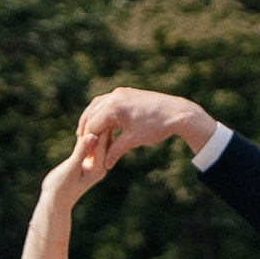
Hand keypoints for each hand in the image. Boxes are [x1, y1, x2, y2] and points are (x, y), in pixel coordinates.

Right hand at [71, 87, 215, 180]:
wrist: (177, 112)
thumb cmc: (156, 126)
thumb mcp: (133, 140)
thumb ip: (116, 151)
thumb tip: (105, 165)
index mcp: (114, 107)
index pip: (92, 125)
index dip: (88, 140)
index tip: (85, 152)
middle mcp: (114, 96)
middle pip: (91, 113)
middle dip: (86, 129)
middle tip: (82, 144)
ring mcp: (120, 92)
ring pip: (97, 105)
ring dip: (92, 119)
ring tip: (89, 134)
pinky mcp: (126, 93)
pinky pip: (107, 102)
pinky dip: (102, 113)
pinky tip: (103, 124)